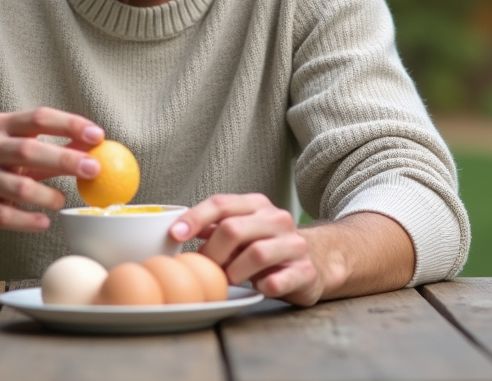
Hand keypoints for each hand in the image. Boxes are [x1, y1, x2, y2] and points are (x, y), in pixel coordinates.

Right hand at [0, 107, 103, 232]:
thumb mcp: (15, 146)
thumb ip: (51, 148)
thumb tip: (94, 149)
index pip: (38, 117)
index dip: (70, 125)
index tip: (97, 135)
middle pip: (29, 151)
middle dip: (65, 160)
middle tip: (93, 169)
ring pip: (17, 187)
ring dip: (47, 196)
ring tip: (61, 201)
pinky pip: (2, 216)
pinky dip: (27, 221)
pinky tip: (43, 222)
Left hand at [169, 193, 324, 305]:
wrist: (316, 263)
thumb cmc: (268, 247)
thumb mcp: (242, 230)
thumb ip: (214, 227)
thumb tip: (178, 229)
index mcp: (257, 205)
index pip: (221, 204)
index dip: (195, 218)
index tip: (175, 235)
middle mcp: (277, 219)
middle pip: (233, 229)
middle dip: (212, 253)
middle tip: (206, 270)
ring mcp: (294, 245)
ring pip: (256, 253)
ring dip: (234, 272)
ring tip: (230, 280)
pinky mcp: (305, 271)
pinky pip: (278, 280)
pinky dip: (263, 286)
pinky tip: (258, 287)